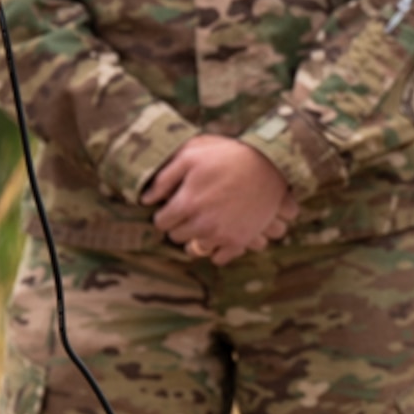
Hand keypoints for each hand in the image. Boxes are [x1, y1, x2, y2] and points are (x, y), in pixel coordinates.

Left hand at [142, 136, 296, 265]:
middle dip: (178, 225)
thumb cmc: (227, 156)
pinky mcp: (240, 241)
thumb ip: (164, 178)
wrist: (269, 165)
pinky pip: (219, 258)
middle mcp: (202, 223)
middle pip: (176, 236)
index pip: (161, 223)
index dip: (163, 213)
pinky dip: (216, 249)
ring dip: (195, 238)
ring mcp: (222, 235)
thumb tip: (144, 199)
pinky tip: (217, 233)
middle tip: (187, 212)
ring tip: (202, 223)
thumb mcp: (191, 155)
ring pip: (195, 249)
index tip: (171, 207)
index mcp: (187, 203)